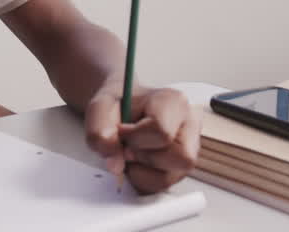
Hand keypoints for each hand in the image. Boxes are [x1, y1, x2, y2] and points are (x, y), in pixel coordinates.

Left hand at [85, 84, 201, 193]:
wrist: (120, 109)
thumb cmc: (117, 104)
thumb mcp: (99, 106)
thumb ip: (99, 129)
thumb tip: (115, 162)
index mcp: (174, 102)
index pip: (162, 131)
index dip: (135, 137)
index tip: (121, 130)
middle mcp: (188, 125)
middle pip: (179, 157)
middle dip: (144, 156)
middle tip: (127, 145)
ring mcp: (188, 150)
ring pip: (170, 176)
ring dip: (141, 170)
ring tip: (131, 153)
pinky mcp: (179, 169)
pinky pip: (161, 187)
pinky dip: (141, 179)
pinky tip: (136, 162)